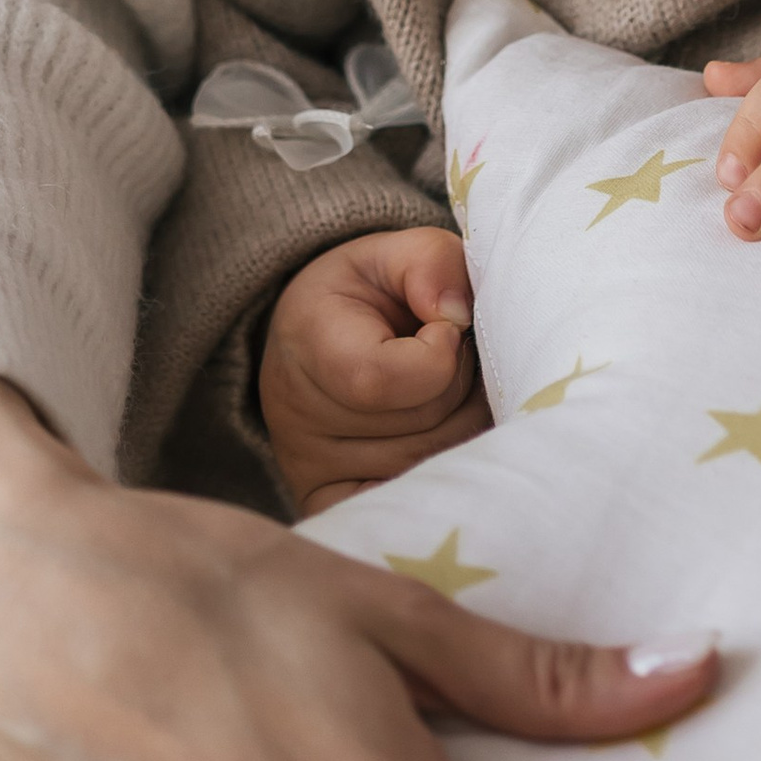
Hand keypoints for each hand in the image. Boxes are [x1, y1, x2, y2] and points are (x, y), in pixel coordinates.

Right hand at [261, 227, 490, 515]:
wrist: (315, 336)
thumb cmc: (367, 292)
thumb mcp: (395, 253)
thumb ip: (431, 263)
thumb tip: (457, 315)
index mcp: (306, 340)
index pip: (380, 380)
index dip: (440, 354)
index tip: (446, 328)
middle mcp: (297, 416)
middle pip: (424, 424)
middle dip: (463, 384)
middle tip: (453, 354)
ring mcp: (310, 469)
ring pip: (433, 464)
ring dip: (463, 422)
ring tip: (442, 388)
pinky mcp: (329, 504)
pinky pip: (405, 508)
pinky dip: (443, 475)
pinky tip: (443, 438)